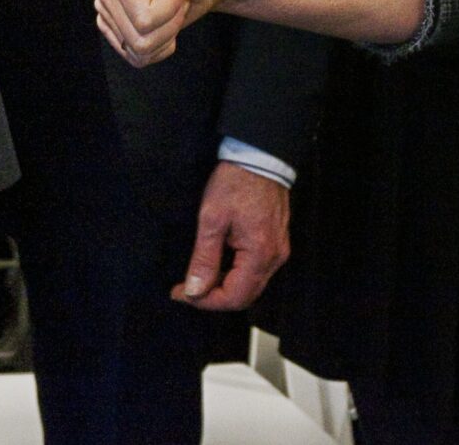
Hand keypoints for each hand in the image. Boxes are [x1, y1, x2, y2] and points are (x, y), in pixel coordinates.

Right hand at [94, 0, 228, 67]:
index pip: (144, 16)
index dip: (172, 6)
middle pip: (141, 35)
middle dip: (171, 22)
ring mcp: (108, 14)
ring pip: (139, 50)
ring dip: (167, 35)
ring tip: (172, 9)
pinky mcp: (117, 33)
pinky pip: (138, 58)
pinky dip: (160, 47)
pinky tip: (165, 25)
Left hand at [179, 162, 289, 309]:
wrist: (259, 158)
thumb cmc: (236, 182)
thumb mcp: (212, 219)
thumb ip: (204, 258)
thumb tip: (194, 290)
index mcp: (260, 254)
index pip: (234, 297)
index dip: (205, 301)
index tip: (181, 293)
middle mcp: (274, 259)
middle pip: (244, 296)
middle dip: (213, 297)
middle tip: (186, 288)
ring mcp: (277, 252)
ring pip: (250, 286)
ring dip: (223, 287)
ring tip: (197, 276)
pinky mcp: (275, 244)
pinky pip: (255, 272)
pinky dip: (234, 275)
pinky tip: (216, 265)